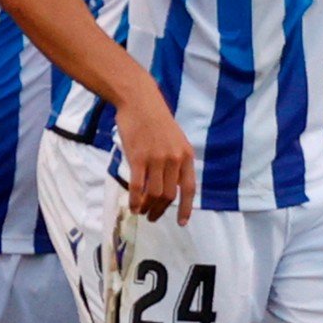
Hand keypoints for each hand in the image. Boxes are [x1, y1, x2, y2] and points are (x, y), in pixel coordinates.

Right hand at [115, 96, 194, 225]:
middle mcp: (174, 159)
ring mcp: (156, 159)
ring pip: (154, 194)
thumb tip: (171, 185)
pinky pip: (137, 187)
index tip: (181, 222)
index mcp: (186, 155)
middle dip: (161, 210)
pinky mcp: (138, 158)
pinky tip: (133, 205)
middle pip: (169, 195)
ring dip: (147, 207)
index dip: (186, 208)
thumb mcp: (175, 139)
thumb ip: (176, 161)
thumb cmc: (156, 119)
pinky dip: (135, 200)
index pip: (189, 188)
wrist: (139, 101)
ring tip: (142, 211)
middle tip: (153, 217)